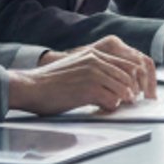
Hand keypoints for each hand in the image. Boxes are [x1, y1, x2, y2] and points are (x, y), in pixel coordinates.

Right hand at [10, 37, 153, 114]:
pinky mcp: (89, 89)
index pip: (126, 64)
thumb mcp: (75, 67)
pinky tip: (103, 109)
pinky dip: (111, 107)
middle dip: (133, 90)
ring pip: (123, 88)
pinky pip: (112, 100)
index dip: (134, 78)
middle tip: (130, 102)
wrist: (29, 86)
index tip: (134, 90)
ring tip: (117, 106)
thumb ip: (94, 70)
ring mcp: (93, 74)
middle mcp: (96, 60)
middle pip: (129, 76)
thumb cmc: (49, 82)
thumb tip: (112, 84)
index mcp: (94, 53)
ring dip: (123, 100)